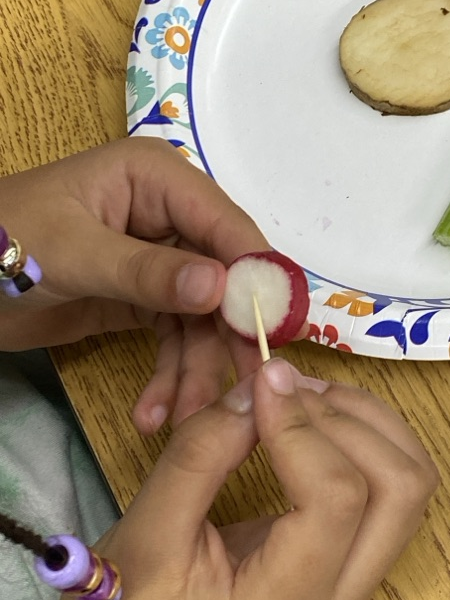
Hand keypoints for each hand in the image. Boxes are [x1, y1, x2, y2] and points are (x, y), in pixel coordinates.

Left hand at [0, 138, 302, 431]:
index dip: (254, 276)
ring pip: (203, 319)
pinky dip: (170, 376)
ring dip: (195, 370)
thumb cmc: (5, 242)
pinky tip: (154, 412)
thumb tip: (221, 287)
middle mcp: (171, 216)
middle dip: (225, 337)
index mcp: (159, 180)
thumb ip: (148, 272)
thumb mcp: (75, 254)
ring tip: (182, 419)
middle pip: (224, 278)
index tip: (273, 332)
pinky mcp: (146, 299)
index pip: (226, 225)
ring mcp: (162, 260)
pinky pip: (175, 339)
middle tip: (237, 394)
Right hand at [47, 359, 439, 599]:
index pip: (338, 495)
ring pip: (410, 482)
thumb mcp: (148, 527)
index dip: (304, 424)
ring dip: (367, 422)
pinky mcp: (351, 559)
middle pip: (402, 487)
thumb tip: (263, 385)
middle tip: (287, 388)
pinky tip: (313, 415)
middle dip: (352, 419)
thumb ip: (203, 452)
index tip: (261, 381)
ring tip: (301, 393)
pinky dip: (365, 437)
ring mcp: (355, 580)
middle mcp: (341, 597)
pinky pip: (390, 488)